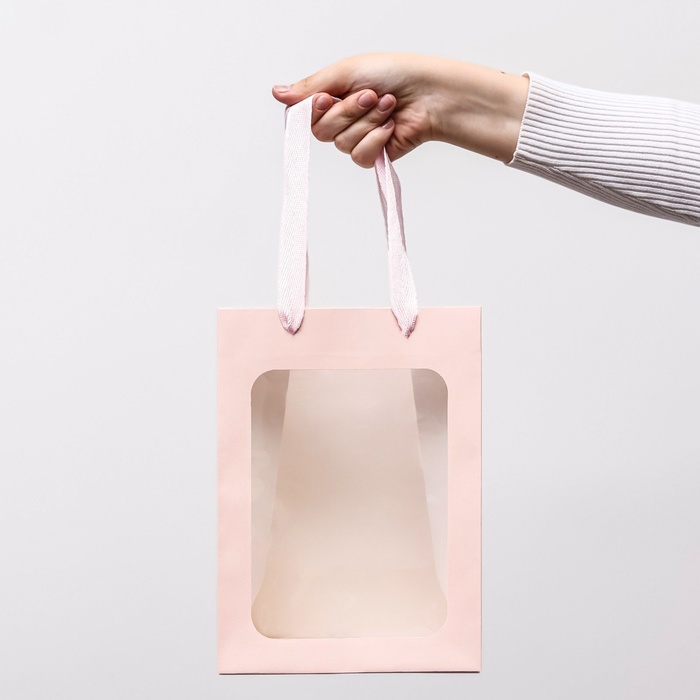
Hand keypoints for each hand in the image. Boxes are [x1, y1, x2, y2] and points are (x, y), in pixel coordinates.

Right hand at [272, 53, 528, 166]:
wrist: (429, 94)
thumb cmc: (393, 74)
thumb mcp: (345, 72)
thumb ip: (309, 88)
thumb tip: (276, 93)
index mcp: (330, 97)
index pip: (303, 115)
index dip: (315, 109)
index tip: (328, 97)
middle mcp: (340, 119)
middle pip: (321, 131)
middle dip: (348, 112)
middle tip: (371, 95)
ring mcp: (355, 138)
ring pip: (342, 144)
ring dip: (368, 122)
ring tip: (388, 106)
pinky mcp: (372, 155)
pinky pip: (360, 157)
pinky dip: (376, 140)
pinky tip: (391, 127)